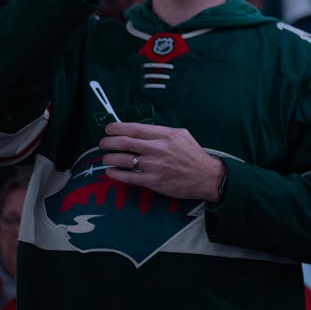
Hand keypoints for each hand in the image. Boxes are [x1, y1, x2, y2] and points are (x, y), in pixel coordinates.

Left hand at [99, 122, 226, 202]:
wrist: (207, 177)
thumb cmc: (194, 155)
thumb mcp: (182, 135)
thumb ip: (162, 131)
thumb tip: (141, 130)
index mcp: (166, 135)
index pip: (135, 128)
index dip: (117, 128)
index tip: (109, 129)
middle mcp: (158, 149)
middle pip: (124, 142)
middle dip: (108, 142)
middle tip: (103, 143)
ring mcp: (154, 166)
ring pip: (123, 160)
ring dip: (109, 158)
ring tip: (105, 158)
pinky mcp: (153, 181)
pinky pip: (128, 177)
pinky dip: (115, 173)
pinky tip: (111, 171)